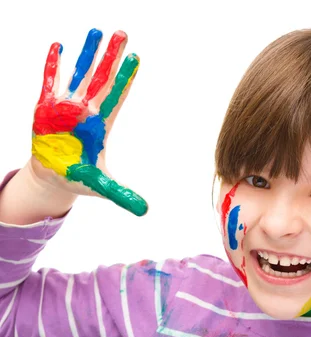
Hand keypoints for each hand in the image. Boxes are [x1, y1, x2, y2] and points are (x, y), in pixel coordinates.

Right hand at [31, 28, 147, 215]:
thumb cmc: (78, 178)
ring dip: (87, 54)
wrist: (53, 177)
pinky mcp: (44, 108)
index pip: (116, 97)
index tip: (136, 58)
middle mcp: (85, 111)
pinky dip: (53, 66)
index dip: (125, 78)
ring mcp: (65, 107)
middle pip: (101, 79)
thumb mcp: (100, 186)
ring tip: (97, 31)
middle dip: (111, 57)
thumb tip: (146, 211)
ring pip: (78, 74)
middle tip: (123, 33)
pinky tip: (59, 46)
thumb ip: (121, 195)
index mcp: (100, 126)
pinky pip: (49, 82)